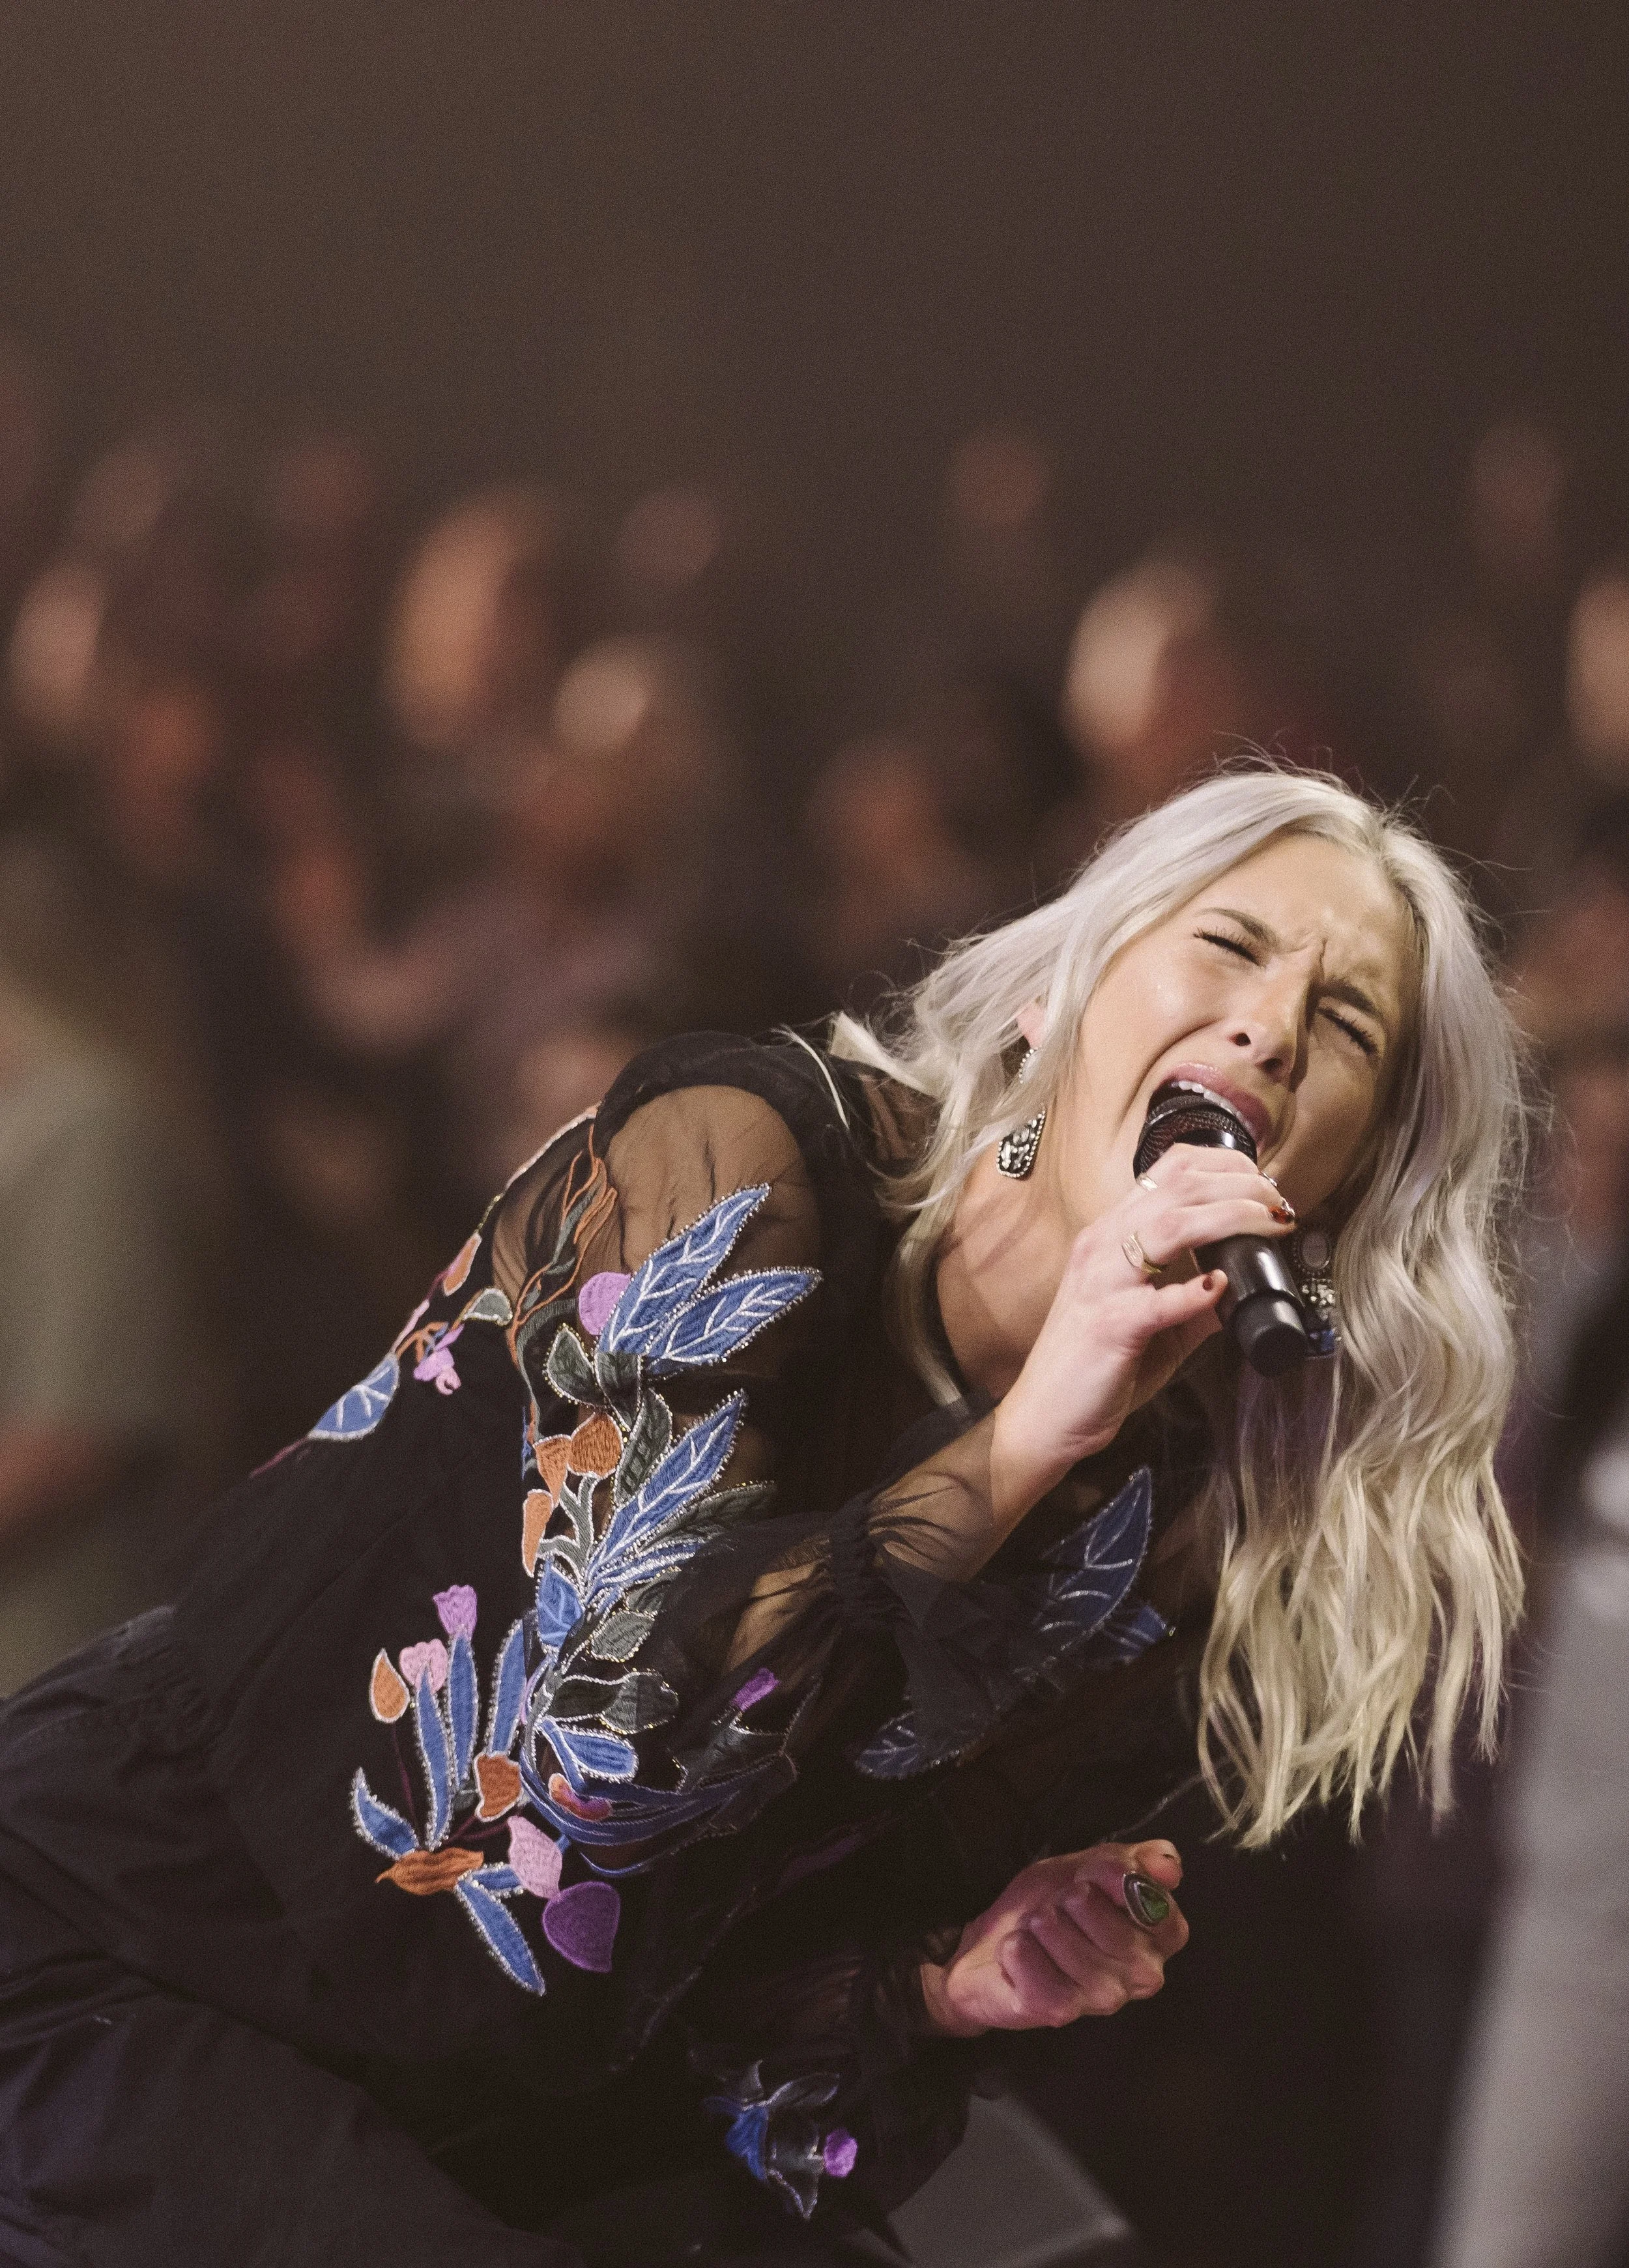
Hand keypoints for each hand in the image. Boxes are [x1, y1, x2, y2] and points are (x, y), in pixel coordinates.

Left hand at [918, 1841, 1188, 2037]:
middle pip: (1103, 1918)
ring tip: (1037, 1930)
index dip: (1115, 1879)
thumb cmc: (1049, 1905)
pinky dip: (1015, 1946)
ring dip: (1037, 1921)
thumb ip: (1128, 1862)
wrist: (992, 1947)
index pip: (1157, 1906)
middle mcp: (1143, 1975)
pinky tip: (1018, 1953)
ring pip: (1060, 1933)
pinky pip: (1030, 1959)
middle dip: (1068, 1899)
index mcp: (1159, 1938)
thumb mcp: (1086, 1867)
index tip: (1088, 1878)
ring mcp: (1104, 1998)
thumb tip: (1169, 1864)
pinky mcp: (1059, 2012)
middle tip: (1058, 1908)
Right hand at [990, 1142, 1292, 1521]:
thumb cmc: (1093, 1367)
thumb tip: (1241, 1287)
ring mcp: (1102, 1283)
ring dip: (1231, 1217)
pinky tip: (1221, 1289)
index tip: (1260, 1181)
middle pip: (1178, 1187)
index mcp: (1110, 1235)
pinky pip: (1157, 1302)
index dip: (1222, 1164)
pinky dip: (1194, 1292)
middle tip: (1278, 1202)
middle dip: (1240, 1185)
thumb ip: (1194, 1302)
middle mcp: (1103, 1246)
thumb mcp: (1152, 1323)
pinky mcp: (1108, 1326)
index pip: (1167, 1170)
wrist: (1045, 1416)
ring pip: (1171, 1226)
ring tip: (1269, 1225)